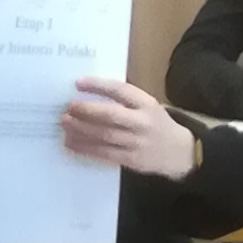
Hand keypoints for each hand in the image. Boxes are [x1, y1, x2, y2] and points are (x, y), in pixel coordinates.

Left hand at [62, 77, 194, 176]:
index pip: (120, 90)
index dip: (98, 85)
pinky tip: (71, 143)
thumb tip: (89, 93)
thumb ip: (125, 100)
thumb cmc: (155, 124)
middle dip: (85, 111)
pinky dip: (85, 148)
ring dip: (80, 129)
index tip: (78, 82)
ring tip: (64, 124)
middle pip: (110, 115)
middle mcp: (142, 122)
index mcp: (146, 103)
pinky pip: (104, 153)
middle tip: (67, 107)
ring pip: (104, 136)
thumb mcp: (147, 106)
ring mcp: (136, 143)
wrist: (178, 151)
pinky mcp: (131, 159)